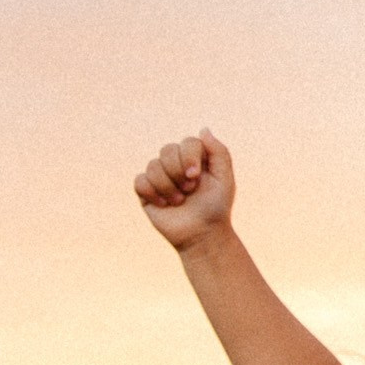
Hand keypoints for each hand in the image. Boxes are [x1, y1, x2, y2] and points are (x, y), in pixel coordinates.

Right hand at [136, 130, 234, 251]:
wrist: (201, 235)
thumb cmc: (215, 207)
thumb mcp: (225, 179)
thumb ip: (219, 152)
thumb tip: (203, 129)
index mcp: (195, 158)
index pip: (187, 142)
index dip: (189, 157)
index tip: (196, 176)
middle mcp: (176, 163)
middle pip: (167, 149)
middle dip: (177, 172)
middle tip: (189, 190)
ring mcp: (160, 176)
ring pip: (153, 165)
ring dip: (168, 186)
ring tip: (179, 201)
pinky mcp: (146, 192)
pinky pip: (139, 181)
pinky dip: (152, 193)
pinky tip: (163, 205)